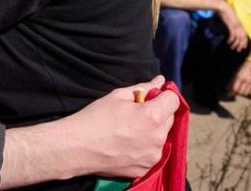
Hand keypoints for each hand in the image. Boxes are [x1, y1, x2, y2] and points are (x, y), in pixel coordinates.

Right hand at [59, 77, 178, 178]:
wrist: (77, 147)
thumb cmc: (95, 118)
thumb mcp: (118, 96)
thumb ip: (143, 88)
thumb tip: (160, 81)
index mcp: (152, 116)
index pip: (173, 100)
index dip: (164, 96)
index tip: (152, 97)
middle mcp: (157, 138)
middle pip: (170, 119)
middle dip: (158, 113)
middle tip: (136, 113)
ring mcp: (152, 156)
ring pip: (162, 137)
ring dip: (152, 131)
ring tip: (130, 131)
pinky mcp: (145, 169)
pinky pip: (152, 153)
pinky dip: (145, 147)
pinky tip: (128, 144)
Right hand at [217, 2, 248, 51]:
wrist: (223, 7)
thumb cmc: (225, 12)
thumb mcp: (231, 19)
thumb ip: (232, 24)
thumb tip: (232, 29)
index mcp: (240, 24)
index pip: (245, 35)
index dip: (245, 42)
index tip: (243, 47)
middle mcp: (239, 25)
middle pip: (243, 38)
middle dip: (241, 45)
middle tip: (238, 50)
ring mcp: (236, 25)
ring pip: (238, 37)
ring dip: (235, 44)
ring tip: (232, 48)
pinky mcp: (231, 25)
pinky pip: (233, 34)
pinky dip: (231, 40)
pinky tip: (228, 42)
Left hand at [230, 60, 250, 96]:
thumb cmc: (242, 69)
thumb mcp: (235, 74)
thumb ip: (231, 82)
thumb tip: (227, 91)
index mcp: (239, 77)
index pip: (235, 89)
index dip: (232, 92)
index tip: (231, 92)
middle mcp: (246, 80)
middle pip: (240, 93)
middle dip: (237, 93)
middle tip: (237, 90)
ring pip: (246, 93)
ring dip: (243, 92)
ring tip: (242, 88)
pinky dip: (248, 90)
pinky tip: (248, 86)